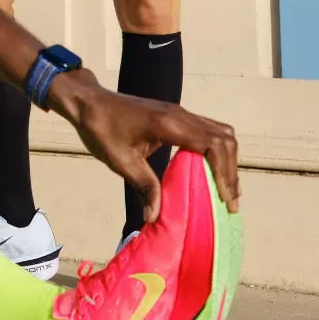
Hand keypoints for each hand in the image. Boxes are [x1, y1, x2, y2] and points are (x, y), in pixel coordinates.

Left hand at [52, 73, 240, 222]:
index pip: (212, 146)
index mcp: (168, 124)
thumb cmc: (100, 128)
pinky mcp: (175, 115)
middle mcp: (180, 114)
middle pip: (224, 140)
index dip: (224, 174)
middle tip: (230, 200)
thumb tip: (154, 217)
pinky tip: (210, 171)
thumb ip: (143, 187)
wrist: (87, 102)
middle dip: (230, 171)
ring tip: (226, 189)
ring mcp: (179, 112)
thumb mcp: (120, 161)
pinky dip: (216, 151)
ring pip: (220, 133)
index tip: (226, 199)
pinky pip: (207, 131)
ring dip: (227, 160)